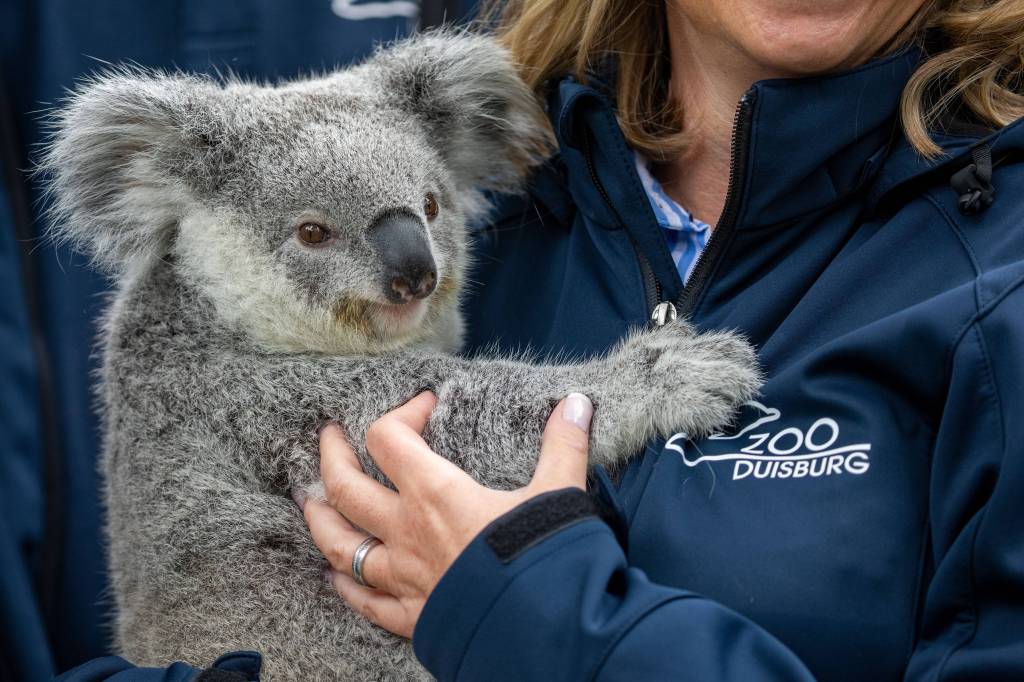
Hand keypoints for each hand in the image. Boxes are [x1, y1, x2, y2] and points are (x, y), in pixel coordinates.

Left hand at [300, 390, 593, 637]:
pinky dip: (347, 587)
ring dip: (321, 521)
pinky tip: (337, 579)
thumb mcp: (559, 491)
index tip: (425, 405)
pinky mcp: (412, 616)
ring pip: (340, 546)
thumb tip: (577, 402)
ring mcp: (403, 576)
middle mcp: (407, 531)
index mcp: (436, 493)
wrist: (543, 629)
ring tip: (311, 501)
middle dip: (332, 456)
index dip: (401, 413)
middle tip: (329, 436)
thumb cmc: (545, 556)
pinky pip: (367, 601)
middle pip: (345, 488)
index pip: (390, 439)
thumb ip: (564, 444)